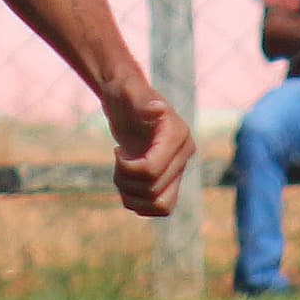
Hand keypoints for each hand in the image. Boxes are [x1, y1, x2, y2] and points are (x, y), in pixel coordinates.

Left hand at [104, 85, 194, 218]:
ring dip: (132, 196)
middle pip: (154, 190)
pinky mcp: (169, 180)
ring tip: (121, 174)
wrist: (126, 100)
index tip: (116, 150)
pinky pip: (157, 209)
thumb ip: (143, 101)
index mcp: (177, 135)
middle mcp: (183, 155)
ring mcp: (178, 169)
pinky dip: (137, 202)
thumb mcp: (127, 91)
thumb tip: (159, 108)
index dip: (126, 168)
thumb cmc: (124, 93)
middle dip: (126, 180)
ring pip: (160, 206)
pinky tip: (126, 182)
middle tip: (117, 158)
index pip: (151, 170)